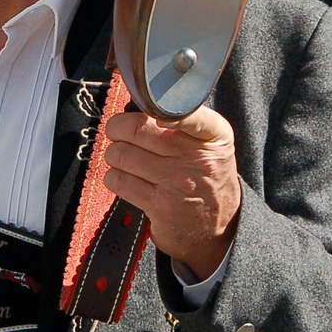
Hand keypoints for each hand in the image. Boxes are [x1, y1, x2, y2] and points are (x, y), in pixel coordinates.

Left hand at [103, 104, 242, 279]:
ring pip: (121, 153)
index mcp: (214, 135)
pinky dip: (114, 176)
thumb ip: (184, 120)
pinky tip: (126, 177)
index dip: (162, 108)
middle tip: (119, 132)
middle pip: (136, 128)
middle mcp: (197, 157)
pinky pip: (117, 180)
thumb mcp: (211, 143)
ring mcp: (177, 182)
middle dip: (118, 128)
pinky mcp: (159, 205)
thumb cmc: (205, 175)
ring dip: (114, 154)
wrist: (217, 228)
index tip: (154, 115)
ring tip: (124, 157)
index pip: (189, 113)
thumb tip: (136, 103)